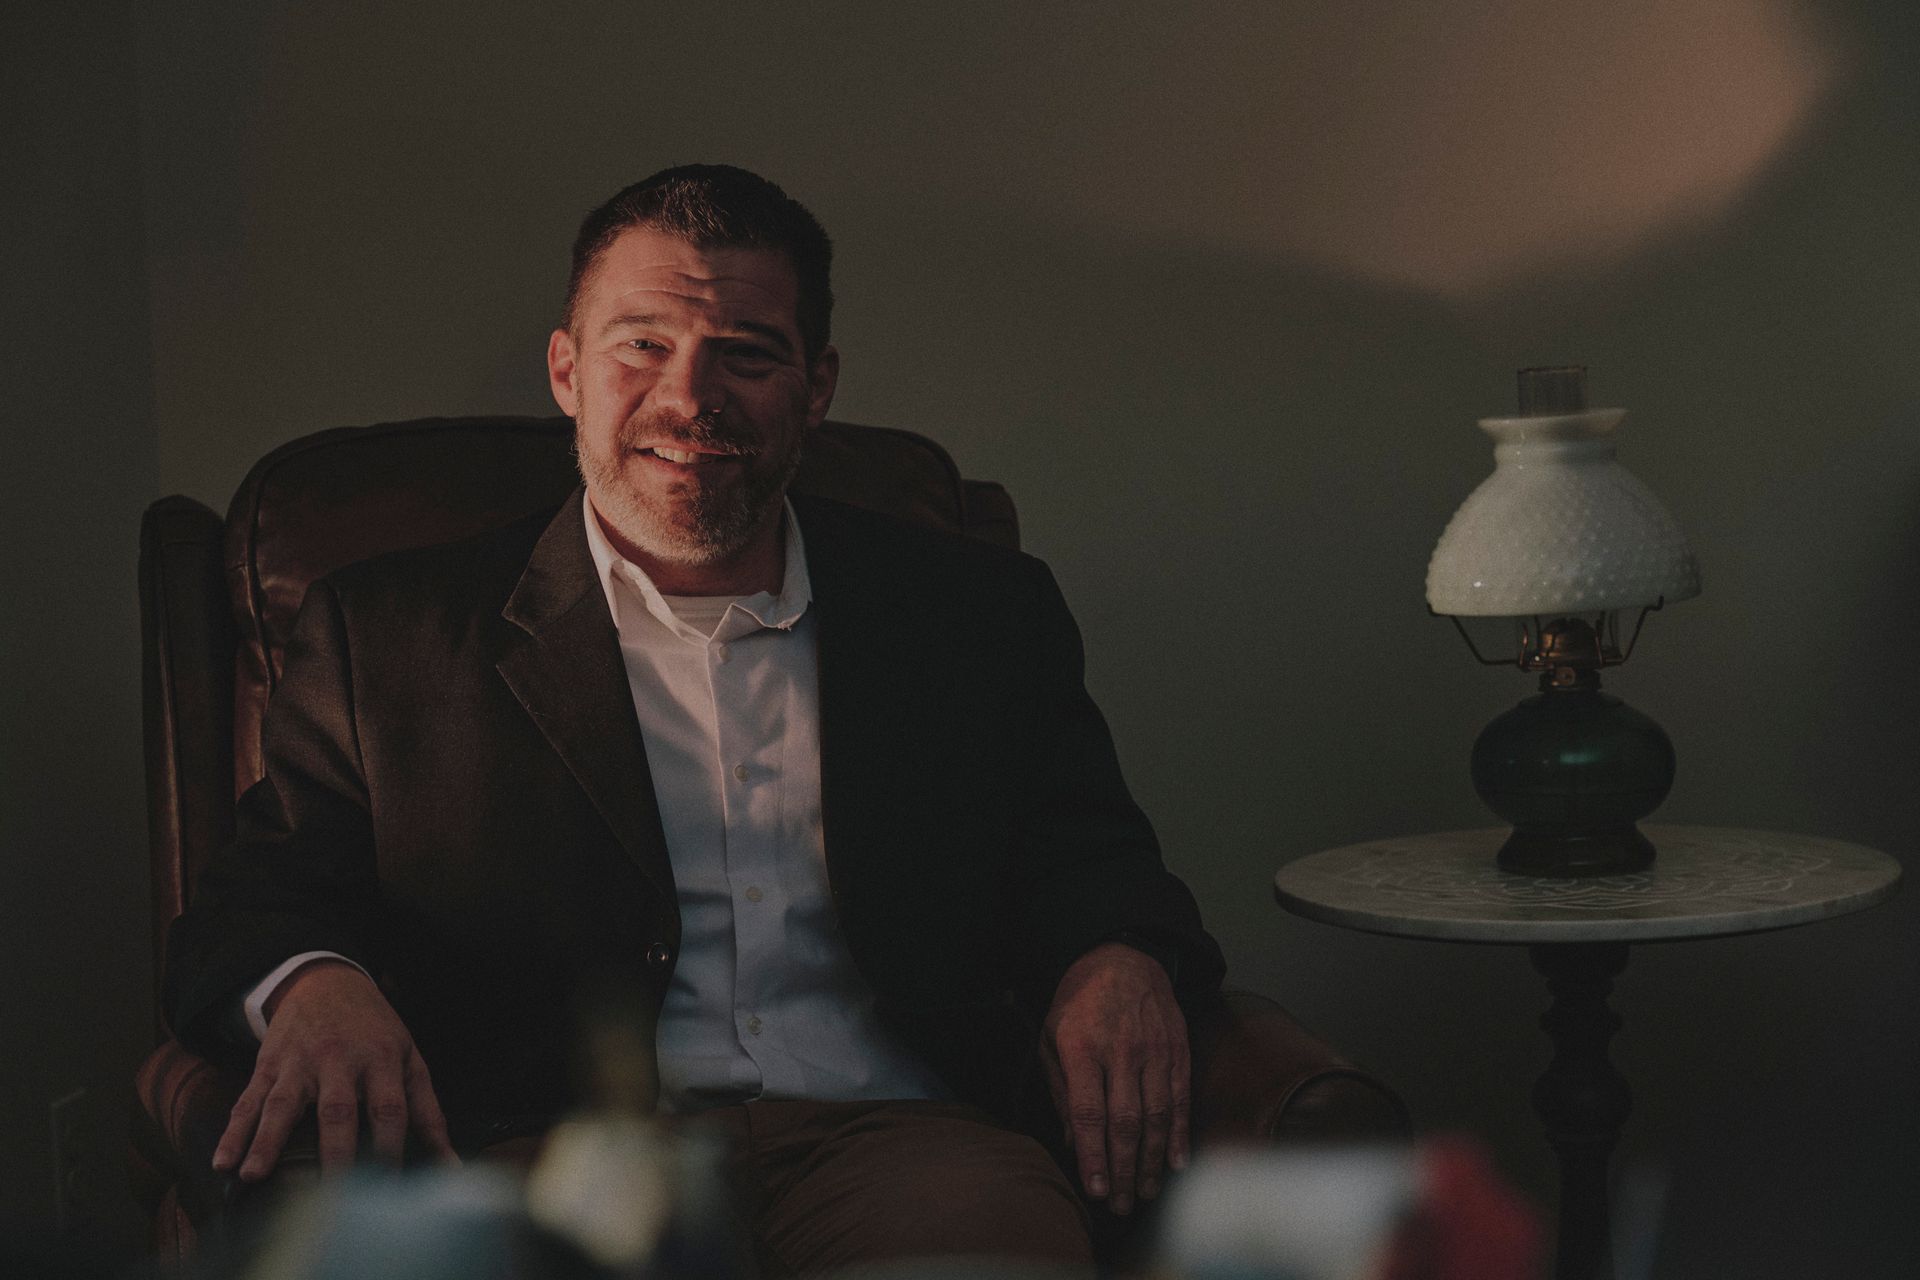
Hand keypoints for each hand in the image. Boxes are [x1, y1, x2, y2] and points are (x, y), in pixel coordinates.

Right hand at [213, 960, 457, 1180]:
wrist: (327, 982)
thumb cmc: (375, 1032)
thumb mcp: (409, 1060)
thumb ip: (428, 1114)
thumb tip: (451, 1168)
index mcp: (382, 1060)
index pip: (390, 1109)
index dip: (390, 1148)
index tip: (388, 1190)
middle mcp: (340, 1060)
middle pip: (338, 1110)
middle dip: (335, 1153)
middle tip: (329, 1198)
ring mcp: (300, 1062)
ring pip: (283, 1104)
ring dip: (267, 1141)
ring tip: (252, 1176)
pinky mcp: (269, 1065)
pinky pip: (248, 1100)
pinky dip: (233, 1132)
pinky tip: (222, 1161)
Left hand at [1040, 942, 1189, 1215]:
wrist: (1123, 957)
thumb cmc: (1079, 1002)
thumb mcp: (1052, 1037)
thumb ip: (1061, 1090)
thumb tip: (1072, 1142)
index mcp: (1082, 1048)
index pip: (1089, 1113)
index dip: (1093, 1155)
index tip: (1096, 1190)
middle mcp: (1121, 1052)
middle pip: (1125, 1122)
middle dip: (1124, 1170)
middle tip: (1122, 1206)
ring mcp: (1154, 1051)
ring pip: (1156, 1116)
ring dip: (1152, 1161)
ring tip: (1146, 1193)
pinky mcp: (1178, 1051)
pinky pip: (1180, 1099)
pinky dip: (1180, 1134)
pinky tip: (1177, 1164)